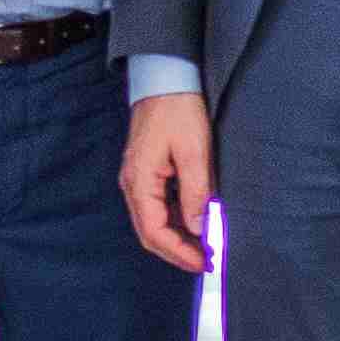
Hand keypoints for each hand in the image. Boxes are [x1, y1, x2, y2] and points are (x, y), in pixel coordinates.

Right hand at [122, 92, 215, 274]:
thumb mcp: (194, 151)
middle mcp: (132, 184)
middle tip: (207, 262)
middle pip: (150, 233)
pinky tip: (196, 224)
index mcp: (139, 181)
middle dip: (177, 251)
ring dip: (177, 239)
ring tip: (205, 248)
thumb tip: (200, 229)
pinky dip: (176, 221)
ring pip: (153, 222)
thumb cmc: (178, 110)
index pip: (154, 232)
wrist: (166, 78)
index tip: (204, 262)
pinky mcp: (146, 173)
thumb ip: (196, 192)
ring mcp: (137, 179)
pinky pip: (158, 207)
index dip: (179, 252)